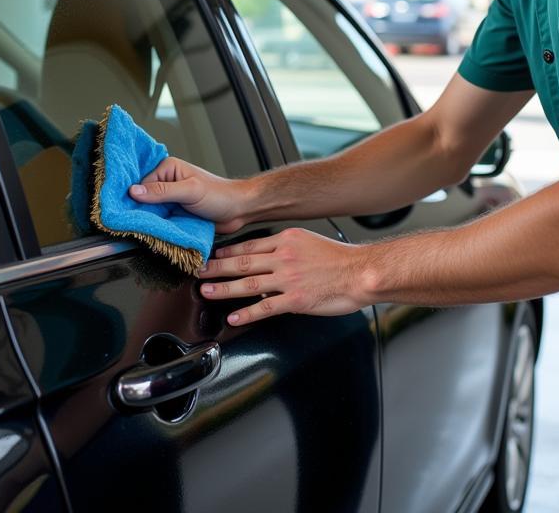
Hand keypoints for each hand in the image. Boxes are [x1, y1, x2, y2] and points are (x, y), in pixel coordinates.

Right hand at [129, 156, 250, 232]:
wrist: (238, 210)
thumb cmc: (219, 195)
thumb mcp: (189, 191)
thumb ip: (162, 191)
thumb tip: (134, 191)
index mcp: (168, 168)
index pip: (142, 184)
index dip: (135, 199)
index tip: (127, 212)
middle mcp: (167, 181)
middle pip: (144, 198)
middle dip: (141, 210)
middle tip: (133, 223)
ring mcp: (171, 198)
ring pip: (151, 211)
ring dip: (150, 220)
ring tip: (144, 229)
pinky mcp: (176, 212)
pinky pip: (161, 220)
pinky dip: (158, 227)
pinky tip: (155, 232)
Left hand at [195, 228, 371, 325]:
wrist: (361, 272)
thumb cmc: (339, 259)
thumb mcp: (308, 241)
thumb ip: (286, 248)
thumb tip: (267, 257)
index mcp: (286, 240)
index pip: (249, 245)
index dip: (227, 251)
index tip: (213, 254)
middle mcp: (283, 257)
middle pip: (242, 262)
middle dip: (216, 267)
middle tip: (198, 270)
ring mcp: (288, 279)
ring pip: (248, 284)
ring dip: (223, 288)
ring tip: (206, 291)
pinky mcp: (296, 300)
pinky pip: (265, 308)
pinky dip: (246, 313)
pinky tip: (233, 317)